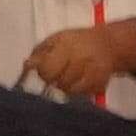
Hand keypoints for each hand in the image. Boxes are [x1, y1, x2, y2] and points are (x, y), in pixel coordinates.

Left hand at [21, 17, 135, 98]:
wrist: (108, 45)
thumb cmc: (77, 41)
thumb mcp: (56, 39)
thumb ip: (40, 52)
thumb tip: (27, 66)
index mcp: (68, 46)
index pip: (48, 69)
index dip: (43, 72)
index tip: (44, 69)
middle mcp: (82, 59)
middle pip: (59, 82)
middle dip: (54, 80)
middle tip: (57, 72)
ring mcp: (93, 73)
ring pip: (69, 92)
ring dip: (65, 87)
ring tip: (68, 75)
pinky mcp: (100, 84)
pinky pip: (82, 95)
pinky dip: (77, 91)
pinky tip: (79, 80)